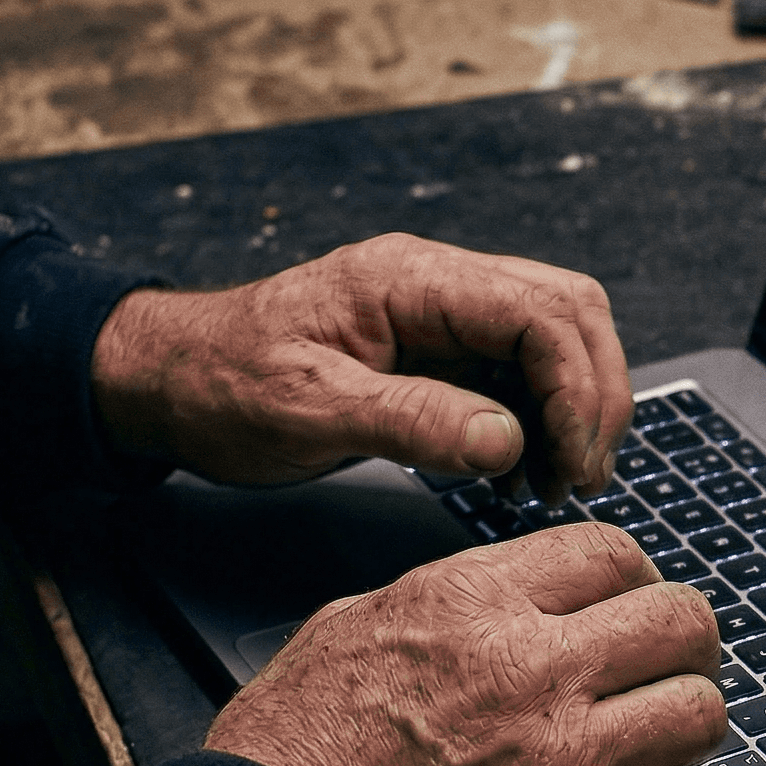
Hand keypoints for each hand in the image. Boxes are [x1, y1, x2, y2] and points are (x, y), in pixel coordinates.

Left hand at [91, 234, 632, 500]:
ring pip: (554, 346)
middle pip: (569, 315)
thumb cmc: (223, 384)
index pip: (541, 310)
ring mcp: (443, 317)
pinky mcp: (440, 355)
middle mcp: (438, 285)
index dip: (578, 387)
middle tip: (584, 476)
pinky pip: (519, 377)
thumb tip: (507, 439)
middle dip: (594, 397)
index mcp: (411, 279)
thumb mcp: (309, 409)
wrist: (171, 381)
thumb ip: (412, 420)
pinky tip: (522, 477)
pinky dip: (539, 427)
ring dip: (573, 414)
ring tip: (557, 486)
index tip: (574, 459)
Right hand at [204, 523, 726, 765]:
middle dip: (686, 645)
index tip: (631, 604)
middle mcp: (532, 669)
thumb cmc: (288, 758)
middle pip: (681, 622)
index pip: (611, 552)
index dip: (635, 578)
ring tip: (665, 744)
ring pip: (700, 714)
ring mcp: (563, 760)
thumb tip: (483, 600)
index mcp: (472, 603)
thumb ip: (437, 605)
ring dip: (690, 728)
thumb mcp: (345, 629)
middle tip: (669, 669)